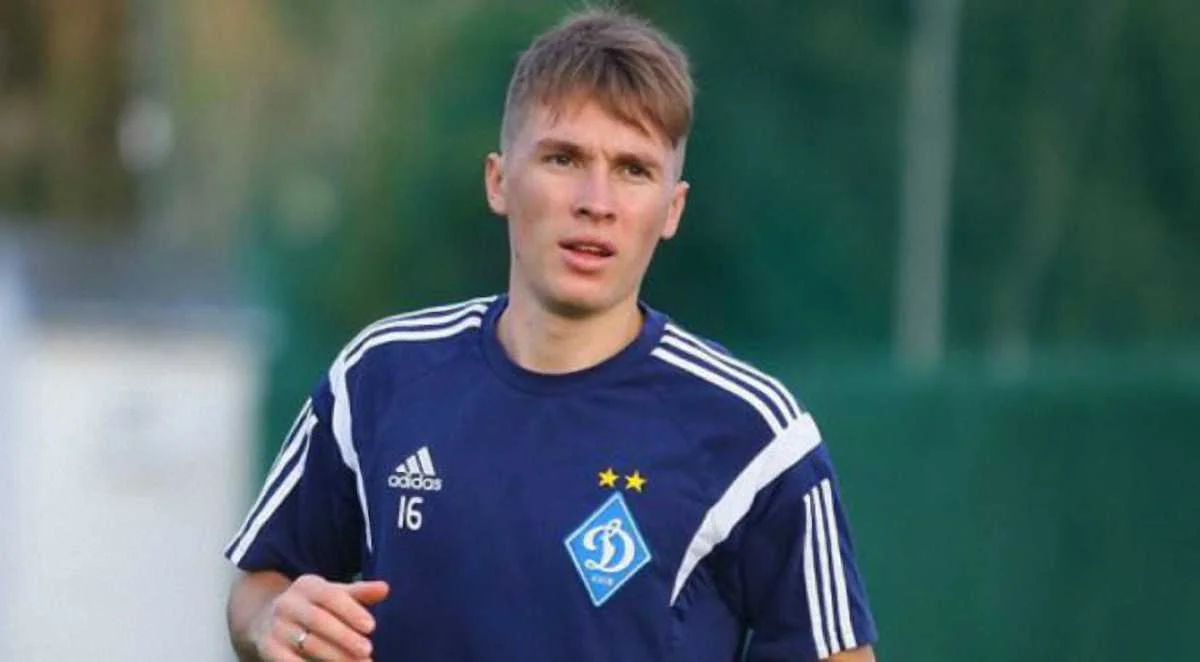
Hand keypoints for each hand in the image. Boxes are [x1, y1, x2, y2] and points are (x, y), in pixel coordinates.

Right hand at [250, 574, 388, 660]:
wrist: (267, 619)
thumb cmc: (315, 606)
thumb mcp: (334, 595)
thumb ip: (360, 593)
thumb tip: (385, 588)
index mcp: (307, 586)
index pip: (330, 596)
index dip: (351, 611)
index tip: (371, 627)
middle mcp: (287, 604)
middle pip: (318, 621)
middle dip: (345, 637)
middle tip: (368, 650)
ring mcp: (276, 627)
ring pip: (308, 644)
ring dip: (335, 658)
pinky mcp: (268, 649)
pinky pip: (290, 661)